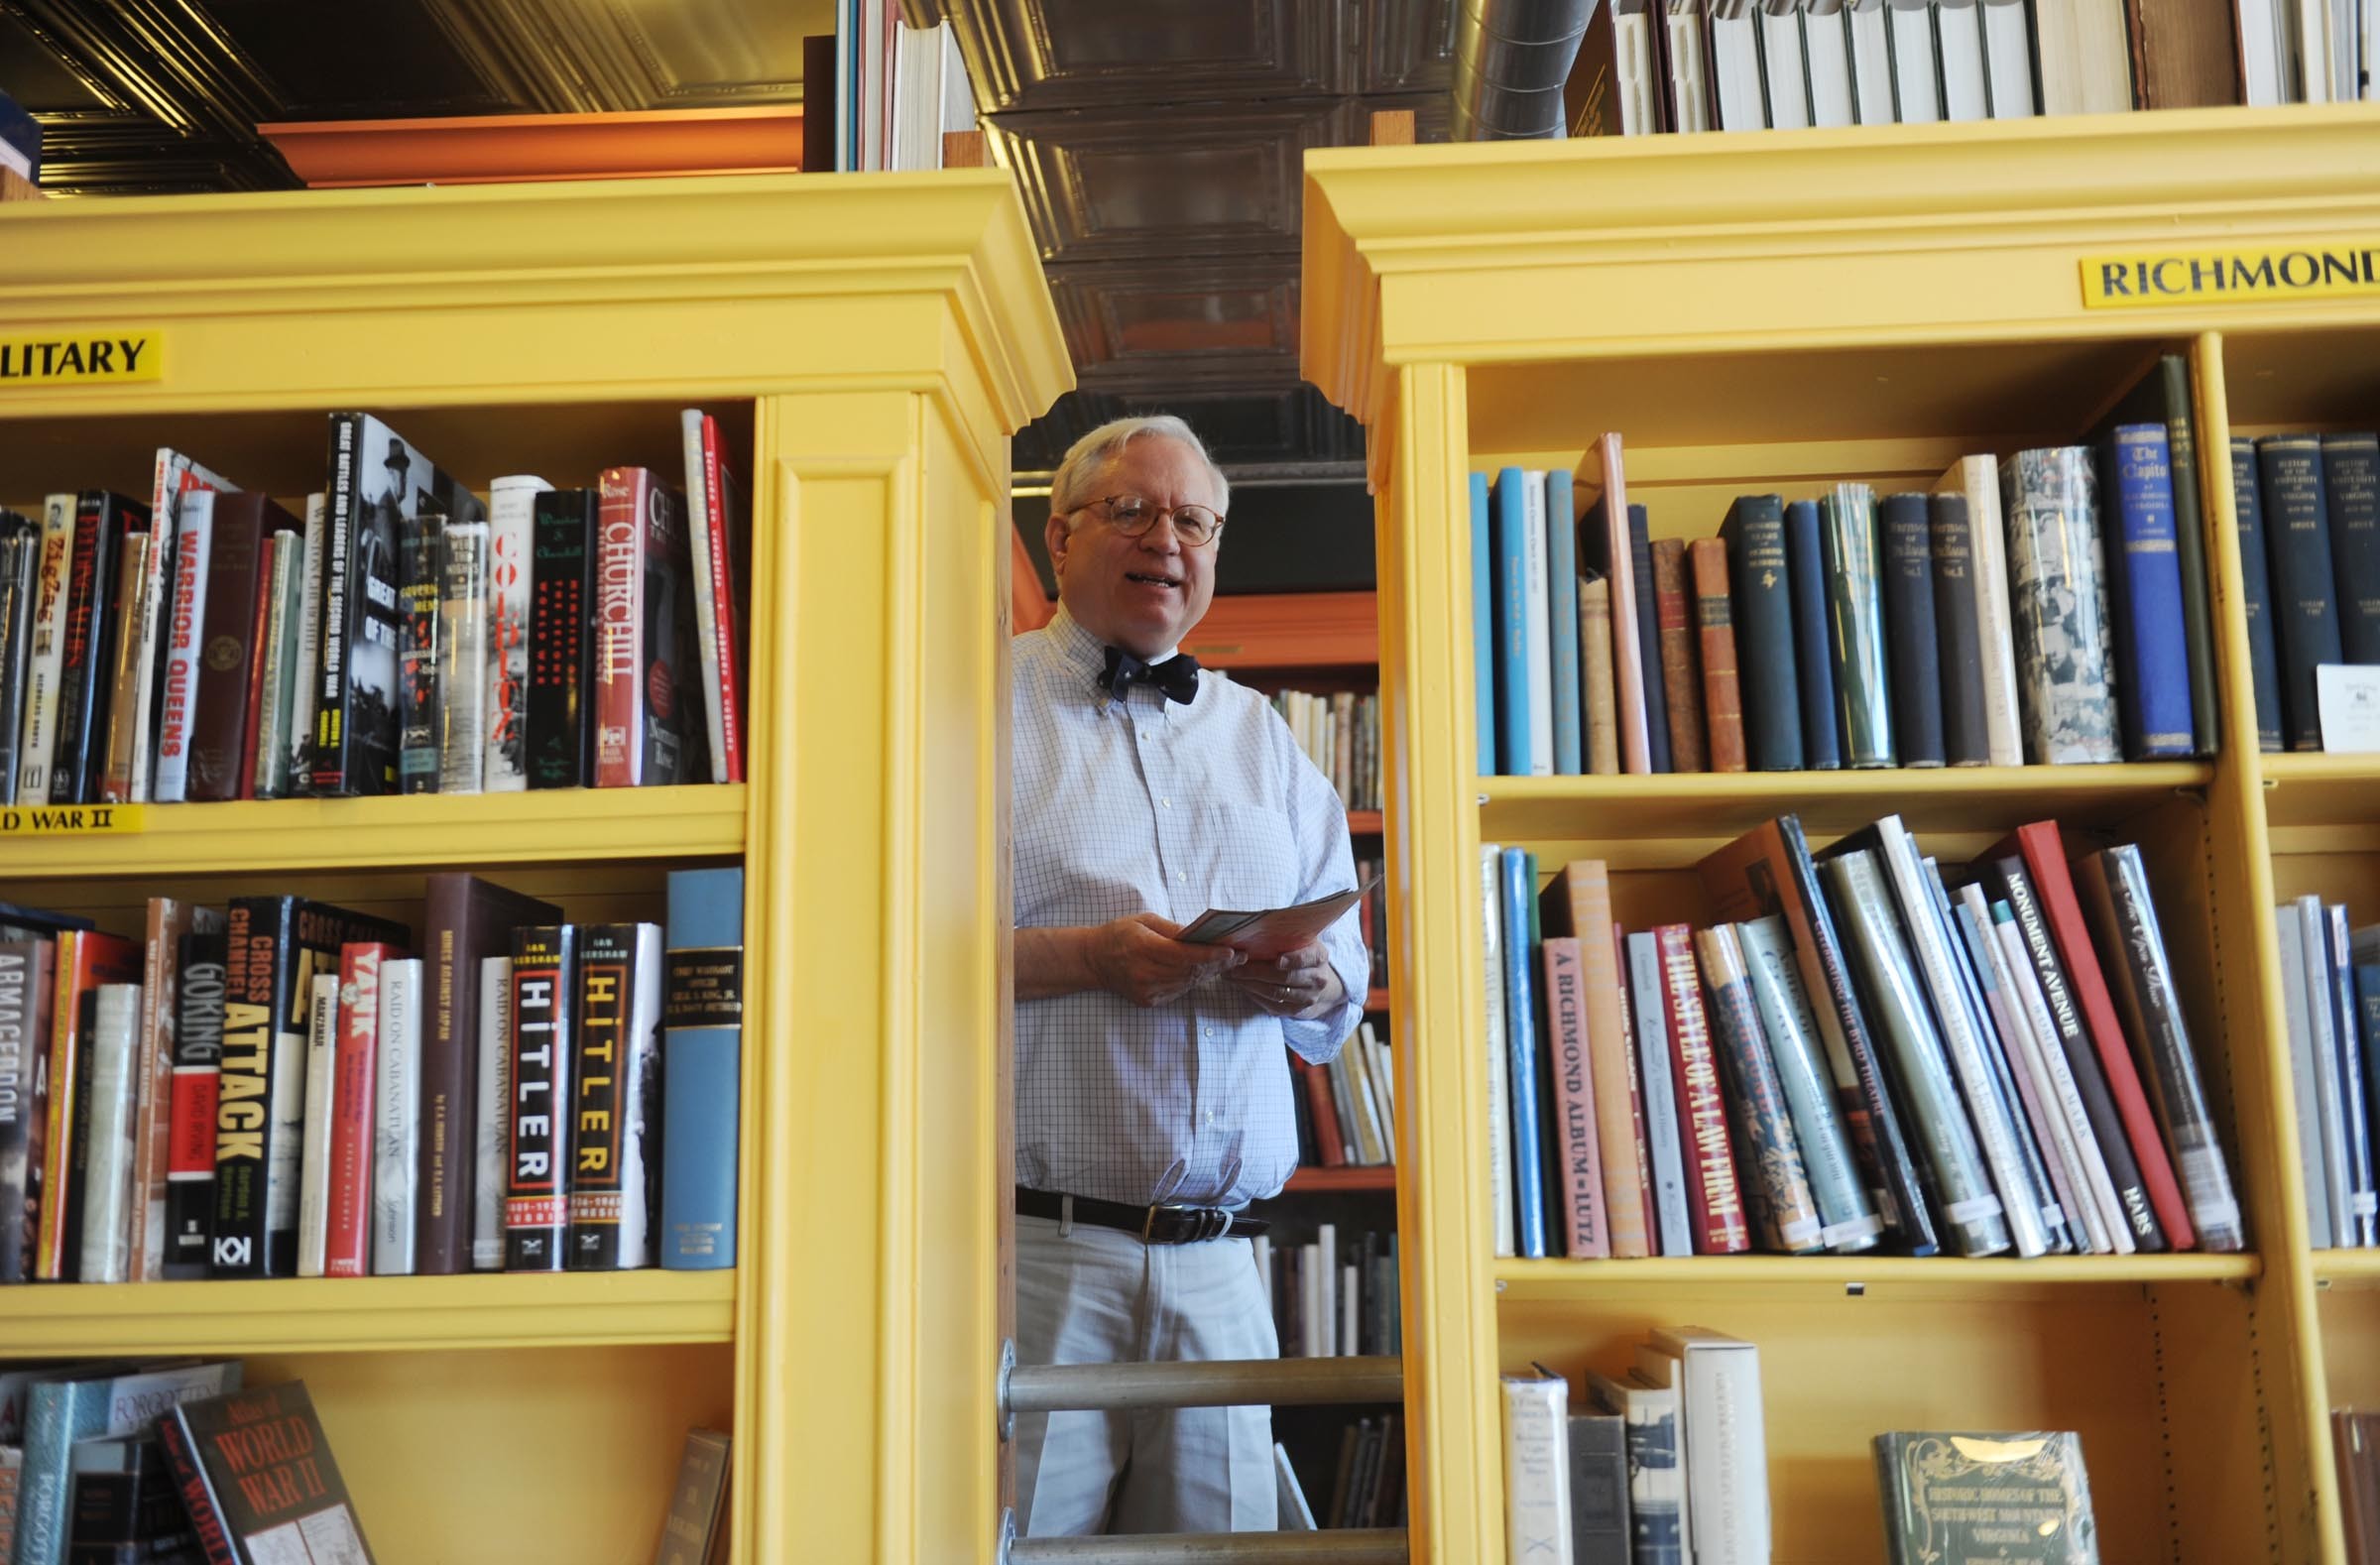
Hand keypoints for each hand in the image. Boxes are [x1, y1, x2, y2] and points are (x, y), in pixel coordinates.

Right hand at [1086, 913, 1245, 1007]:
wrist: (1093, 960)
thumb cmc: (1119, 934)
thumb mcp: (1143, 920)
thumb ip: (1172, 929)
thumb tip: (1199, 935)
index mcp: (1143, 948)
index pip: (1184, 954)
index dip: (1210, 954)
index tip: (1231, 951)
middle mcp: (1145, 973)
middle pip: (1190, 970)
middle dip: (1217, 963)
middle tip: (1239, 956)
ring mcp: (1147, 990)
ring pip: (1187, 983)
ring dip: (1209, 973)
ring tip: (1227, 963)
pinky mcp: (1148, 1001)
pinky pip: (1178, 991)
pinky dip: (1192, 981)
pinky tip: (1203, 972)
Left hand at [1223, 940, 1345, 1020]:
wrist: (1315, 979)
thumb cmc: (1300, 952)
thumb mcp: (1300, 940)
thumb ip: (1284, 936)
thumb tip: (1253, 930)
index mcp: (1319, 956)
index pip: (1306, 958)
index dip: (1292, 960)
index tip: (1277, 960)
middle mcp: (1317, 979)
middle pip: (1285, 978)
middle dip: (1257, 972)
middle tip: (1235, 966)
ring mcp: (1307, 998)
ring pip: (1275, 993)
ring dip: (1250, 984)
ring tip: (1232, 975)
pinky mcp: (1295, 1010)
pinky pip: (1271, 1004)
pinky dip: (1253, 994)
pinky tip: (1241, 985)